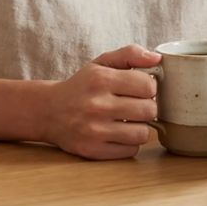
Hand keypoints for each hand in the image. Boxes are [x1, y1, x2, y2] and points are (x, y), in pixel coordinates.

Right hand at [41, 44, 159, 160]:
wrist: (49, 111)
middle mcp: (97, 105)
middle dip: (147, 107)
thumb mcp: (102, 63)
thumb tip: (157, 58)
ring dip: (140, 126)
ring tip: (129, 120)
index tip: (141, 88)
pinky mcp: (93, 150)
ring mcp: (94, 130)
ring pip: (143, 133)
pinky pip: (131, 151)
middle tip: (136, 105)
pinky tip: (119, 133)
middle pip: (149, 110)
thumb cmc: (82, 85)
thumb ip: (130, 54)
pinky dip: (129, 143)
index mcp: (101, 79)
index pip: (148, 85)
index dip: (149, 86)